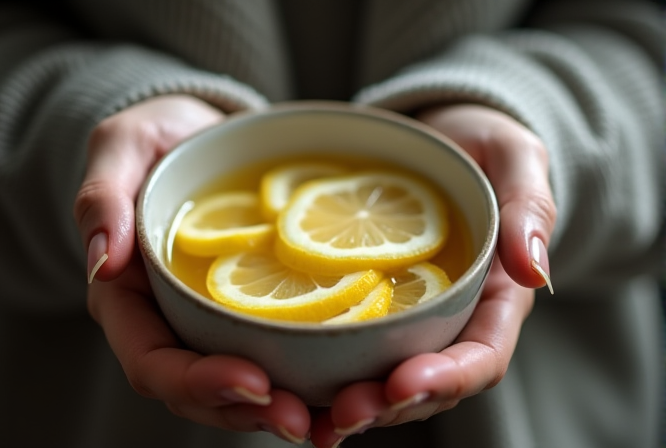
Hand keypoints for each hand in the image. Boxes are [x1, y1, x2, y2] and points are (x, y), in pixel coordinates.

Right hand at [74, 95, 309, 442]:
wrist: (202, 139)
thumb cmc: (160, 140)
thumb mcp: (125, 147)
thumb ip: (103, 197)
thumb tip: (103, 260)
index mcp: (128, 296)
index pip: (151, 360)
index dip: (198, 381)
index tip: (254, 380)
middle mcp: (166, 321)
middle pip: (199, 391)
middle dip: (248, 412)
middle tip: (304, 420)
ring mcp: (208, 322)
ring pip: (237, 389)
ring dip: (281, 411)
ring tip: (332, 421)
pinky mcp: (250, 312)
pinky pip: (271, 356)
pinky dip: (304, 381)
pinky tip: (343, 389)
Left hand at [309, 104, 554, 445]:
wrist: (438, 139)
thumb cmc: (481, 146)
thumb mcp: (514, 158)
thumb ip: (530, 207)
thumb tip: (536, 271)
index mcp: (496, 295)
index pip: (483, 355)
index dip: (448, 379)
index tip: (403, 384)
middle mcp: (452, 318)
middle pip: (427, 384)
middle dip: (387, 407)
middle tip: (341, 414)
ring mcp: (409, 316)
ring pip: (385, 380)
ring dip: (352, 407)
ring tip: (308, 420)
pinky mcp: (369, 304)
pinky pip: (351, 347)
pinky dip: (323, 375)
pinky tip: (285, 385)